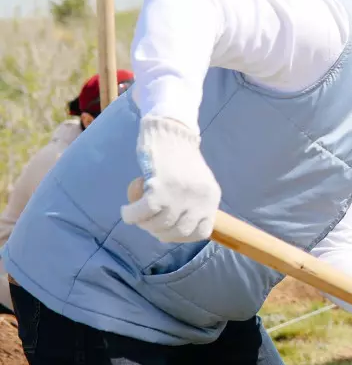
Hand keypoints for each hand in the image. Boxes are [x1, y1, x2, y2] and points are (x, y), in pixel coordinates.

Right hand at [120, 115, 220, 242]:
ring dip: (144, 224)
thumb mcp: (198, 181)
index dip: (182, 236)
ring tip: (137, 215)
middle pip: (178, 231)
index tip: (168, 230)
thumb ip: (194, 202)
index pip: (201, 231)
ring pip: (159, 224)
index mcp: (211, 197)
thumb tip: (179, 228)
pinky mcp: (160, 187)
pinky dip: (132, 215)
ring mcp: (180, 194)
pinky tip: (127, 211)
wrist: (171, 129)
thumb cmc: (179, 156)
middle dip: (160, 232)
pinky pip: (143, 213)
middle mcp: (200, 198)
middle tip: (148, 223)